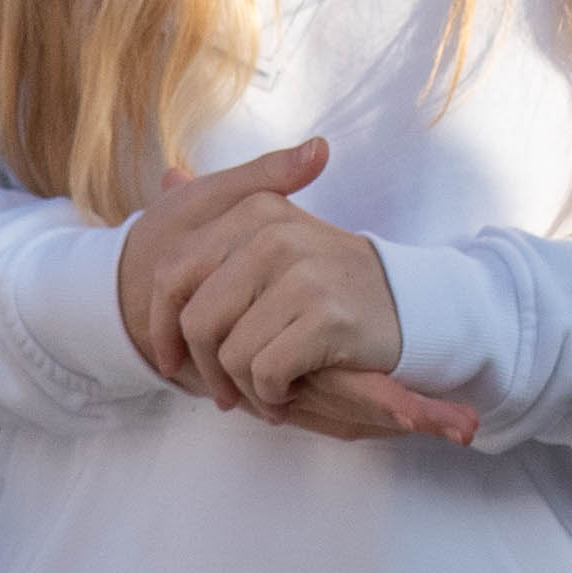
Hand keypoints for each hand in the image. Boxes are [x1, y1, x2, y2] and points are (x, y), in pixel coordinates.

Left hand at [115, 141, 480, 445]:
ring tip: (270, 387)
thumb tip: (168, 177)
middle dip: (205, 370)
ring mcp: (302, 273)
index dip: (161, 327)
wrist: (410, 303)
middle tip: (227, 393)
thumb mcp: (277, 231)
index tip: (170, 360)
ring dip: (245, 389)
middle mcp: (273, 234)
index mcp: (253, 210)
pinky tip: (291, 389)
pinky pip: (265, 372)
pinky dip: (273, 395)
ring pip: (230, 355)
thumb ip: (220, 213)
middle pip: (197, 322)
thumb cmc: (327, 279)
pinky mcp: (326, 315)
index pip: (171, 274)